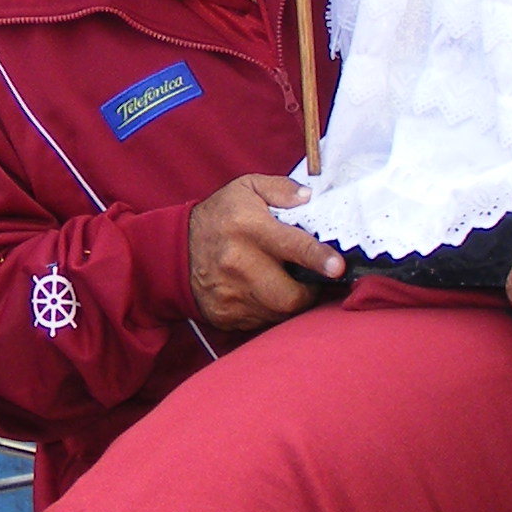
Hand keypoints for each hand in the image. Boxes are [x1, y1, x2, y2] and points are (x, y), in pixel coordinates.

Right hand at [187, 174, 343, 332]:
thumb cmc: (219, 217)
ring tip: (286, 283)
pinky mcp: (226, 315)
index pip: (292, 246)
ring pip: (278, 312)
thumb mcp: (246, 189)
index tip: (337, 267)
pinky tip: (264, 293)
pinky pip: (262, 322)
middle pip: (289, 295)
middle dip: (309, 292)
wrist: (174, 251)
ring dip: (290, 301)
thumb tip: (309, 198)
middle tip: (310, 281)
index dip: (318, 258)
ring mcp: (231, 293)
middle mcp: (238, 263)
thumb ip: (281, 189)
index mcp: (248, 227)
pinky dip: (270, 310)